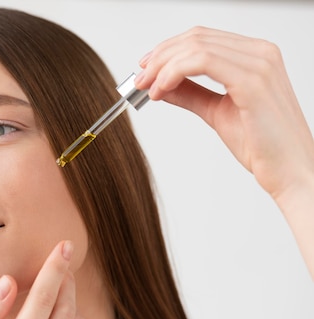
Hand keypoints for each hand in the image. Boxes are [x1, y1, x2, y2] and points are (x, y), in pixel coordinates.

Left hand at [135, 26, 313, 279]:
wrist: (288, 171)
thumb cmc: (262, 145)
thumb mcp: (216, 112)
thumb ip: (191, 94)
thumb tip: (162, 86)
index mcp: (255, 56)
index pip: (202, 38)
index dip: (167, 50)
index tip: (145, 70)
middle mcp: (260, 52)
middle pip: (195, 37)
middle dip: (159, 57)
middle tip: (140, 79)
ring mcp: (259, 64)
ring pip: (195, 46)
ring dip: (162, 66)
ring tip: (148, 88)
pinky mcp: (252, 81)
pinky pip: (201, 61)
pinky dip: (173, 73)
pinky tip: (162, 90)